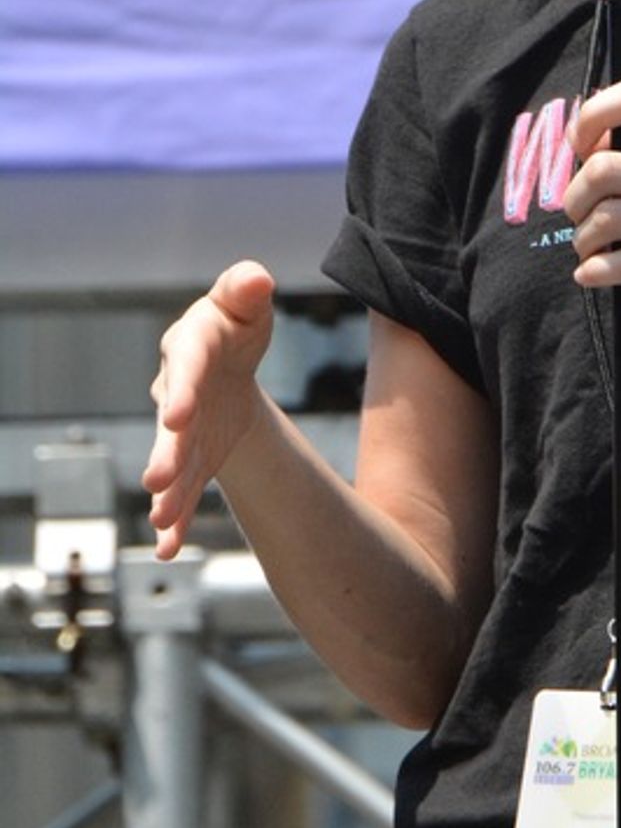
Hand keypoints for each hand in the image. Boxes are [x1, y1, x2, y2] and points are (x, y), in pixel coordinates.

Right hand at [144, 261, 276, 558]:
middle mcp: (178, 393)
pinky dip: (178, 519)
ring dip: (168, 494)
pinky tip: (168, 548)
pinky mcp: (194, 458)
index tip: (177, 416)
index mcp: (190, 348)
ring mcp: (183, 431)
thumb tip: (258, 279)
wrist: (228, 359)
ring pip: (174, 465)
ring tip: (161, 522)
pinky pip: (185, 492)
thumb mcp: (245, 299)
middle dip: (165, 453)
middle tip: (156, 480)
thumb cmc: (236, 321)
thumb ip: (247, 287)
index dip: (181, 391)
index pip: (186, 369)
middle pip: (171, 427)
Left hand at [563, 79, 620, 353]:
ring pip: (607, 219)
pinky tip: (593, 274)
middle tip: (582, 214)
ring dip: (584, 240)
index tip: (584, 148)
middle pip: (603, 169)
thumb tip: (587, 147)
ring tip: (592, 248)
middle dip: (574, 197)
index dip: (593, 115)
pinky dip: (595, 271)